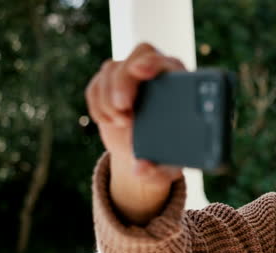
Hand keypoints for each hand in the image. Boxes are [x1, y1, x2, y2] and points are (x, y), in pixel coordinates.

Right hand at [85, 42, 185, 223]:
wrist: (144, 154)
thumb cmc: (166, 156)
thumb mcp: (167, 168)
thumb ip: (157, 171)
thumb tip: (140, 169)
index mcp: (180, 84)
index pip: (165, 61)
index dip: (152, 62)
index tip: (142, 73)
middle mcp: (155, 72)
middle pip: (136, 58)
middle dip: (124, 81)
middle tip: (123, 108)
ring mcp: (129, 75)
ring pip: (111, 71)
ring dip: (110, 99)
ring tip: (121, 123)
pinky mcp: (109, 84)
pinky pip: (95, 87)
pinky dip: (98, 106)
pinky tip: (109, 122)